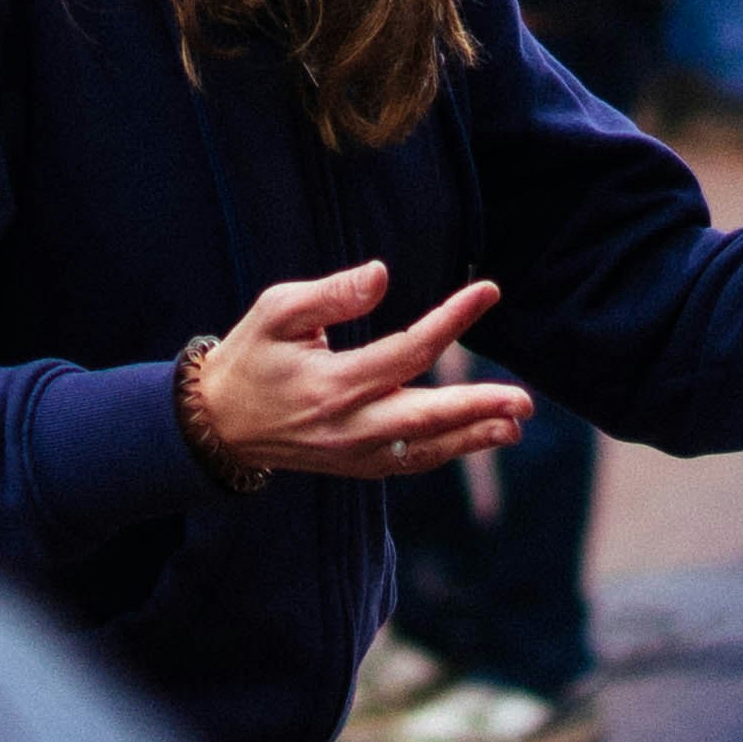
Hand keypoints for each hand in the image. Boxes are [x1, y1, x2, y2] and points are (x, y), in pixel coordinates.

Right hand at [188, 262, 534, 485]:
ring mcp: (354, 452)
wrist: (218, 423)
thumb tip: (381, 275)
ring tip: (515, 424)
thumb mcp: (276, 310)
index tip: (488, 292)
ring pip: (425, 448)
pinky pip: (411, 461)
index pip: (407, 352)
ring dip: (473, 438)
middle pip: (426, 417)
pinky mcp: (356, 466)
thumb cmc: (251, 356)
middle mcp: (348, 425)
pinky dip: (447, 451)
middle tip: (524, 399)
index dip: (452, 322)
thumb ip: (330, 293)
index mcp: (332, 382)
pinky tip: (479, 436)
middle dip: (478, 408)